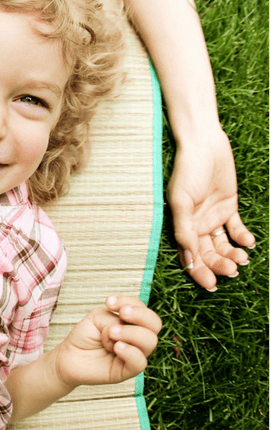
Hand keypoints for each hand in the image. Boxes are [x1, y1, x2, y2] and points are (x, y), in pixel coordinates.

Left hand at [54, 295, 160, 388]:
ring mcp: (135, 354)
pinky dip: (130, 351)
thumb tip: (124, 328)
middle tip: (122, 314)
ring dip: (130, 332)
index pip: (143, 309)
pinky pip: (140, 362)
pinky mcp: (128, 371)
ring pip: (150, 341)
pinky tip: (116, 347)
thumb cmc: (86, 334)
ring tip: (111, 333)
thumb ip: (113, 318)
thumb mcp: (98, 317)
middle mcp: (138, 338)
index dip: (129, 302)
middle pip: (155, 324)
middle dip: (140, 315)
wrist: (70, 355)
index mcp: (132, 323)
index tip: (108, 302)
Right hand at [167, 128, 255, 290]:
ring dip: (232, 255)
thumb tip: (188, 260)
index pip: (189, 256)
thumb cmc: (186, 170)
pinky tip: (248, 243)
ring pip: (223, 245)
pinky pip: (236, 228)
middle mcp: (196, 224)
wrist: (204, 145)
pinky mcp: (228, 207)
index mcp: (182, 225)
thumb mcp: (180, 201)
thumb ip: (183, 230)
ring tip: (243, 259)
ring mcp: (213, 216)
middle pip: (208, 254)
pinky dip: (243, 238)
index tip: (211, 284)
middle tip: (233, 271)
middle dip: (219, 266)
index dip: (199, 272)